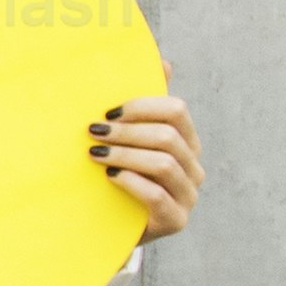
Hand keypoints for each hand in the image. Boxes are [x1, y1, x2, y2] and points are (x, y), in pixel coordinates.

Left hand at [90, 94, 200, 239]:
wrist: (110, 224)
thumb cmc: (117, 173)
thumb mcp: (127, 139)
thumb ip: (142, 106)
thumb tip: (164, 61)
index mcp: (186, 141)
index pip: (176, 111)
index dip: (142, 107)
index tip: (108, 112)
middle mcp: (193, 166)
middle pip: (167, 136)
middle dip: (126, 132)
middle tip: (93, 132)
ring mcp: (188, 195)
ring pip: (163, 163)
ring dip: (124, 155)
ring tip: (95, 154)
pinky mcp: (175, 220)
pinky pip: (156, 195)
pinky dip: (130, 182)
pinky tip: (109, 177)